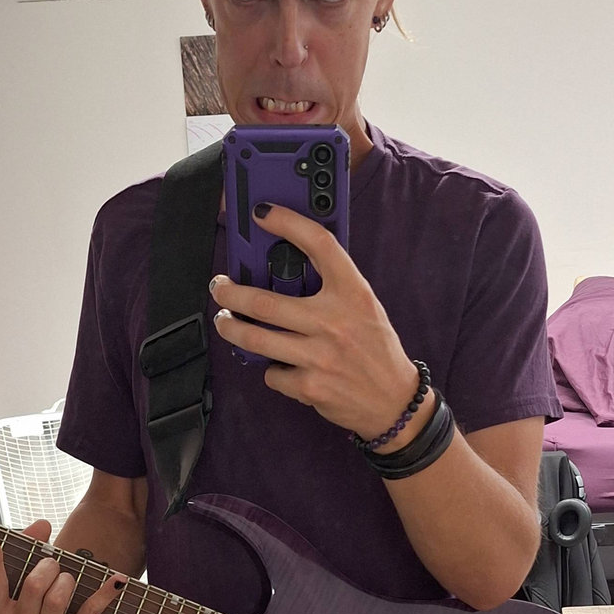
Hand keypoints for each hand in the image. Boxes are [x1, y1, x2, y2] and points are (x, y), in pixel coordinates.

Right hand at [0, 519, 126, 613]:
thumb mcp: (17, 593)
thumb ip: (25, 554)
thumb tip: (42, 525)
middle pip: (34, 586)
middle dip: (47, 567)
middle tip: (51, 565)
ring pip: (57, 597)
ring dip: (66, 579)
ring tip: (65, 581)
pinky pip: (91, 610)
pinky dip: (105, 593)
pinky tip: (118, 579)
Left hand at [211, 203, 423, 441]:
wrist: (394, 401)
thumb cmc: (374, 348)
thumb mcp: (363, 306)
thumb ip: (332, 286)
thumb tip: (284, 267)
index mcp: (353, 293)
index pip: (320, 244)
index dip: (288, 222)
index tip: (263, 213)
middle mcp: (334, 321)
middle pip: (264, 301)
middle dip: (230, 292)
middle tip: (219, 287)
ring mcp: (319, 355)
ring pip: (254, 337)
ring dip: (231, 327)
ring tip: (226, 321)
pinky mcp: (308, 385)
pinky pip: (271, 372)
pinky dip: (270, 368)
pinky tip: (282, 365)